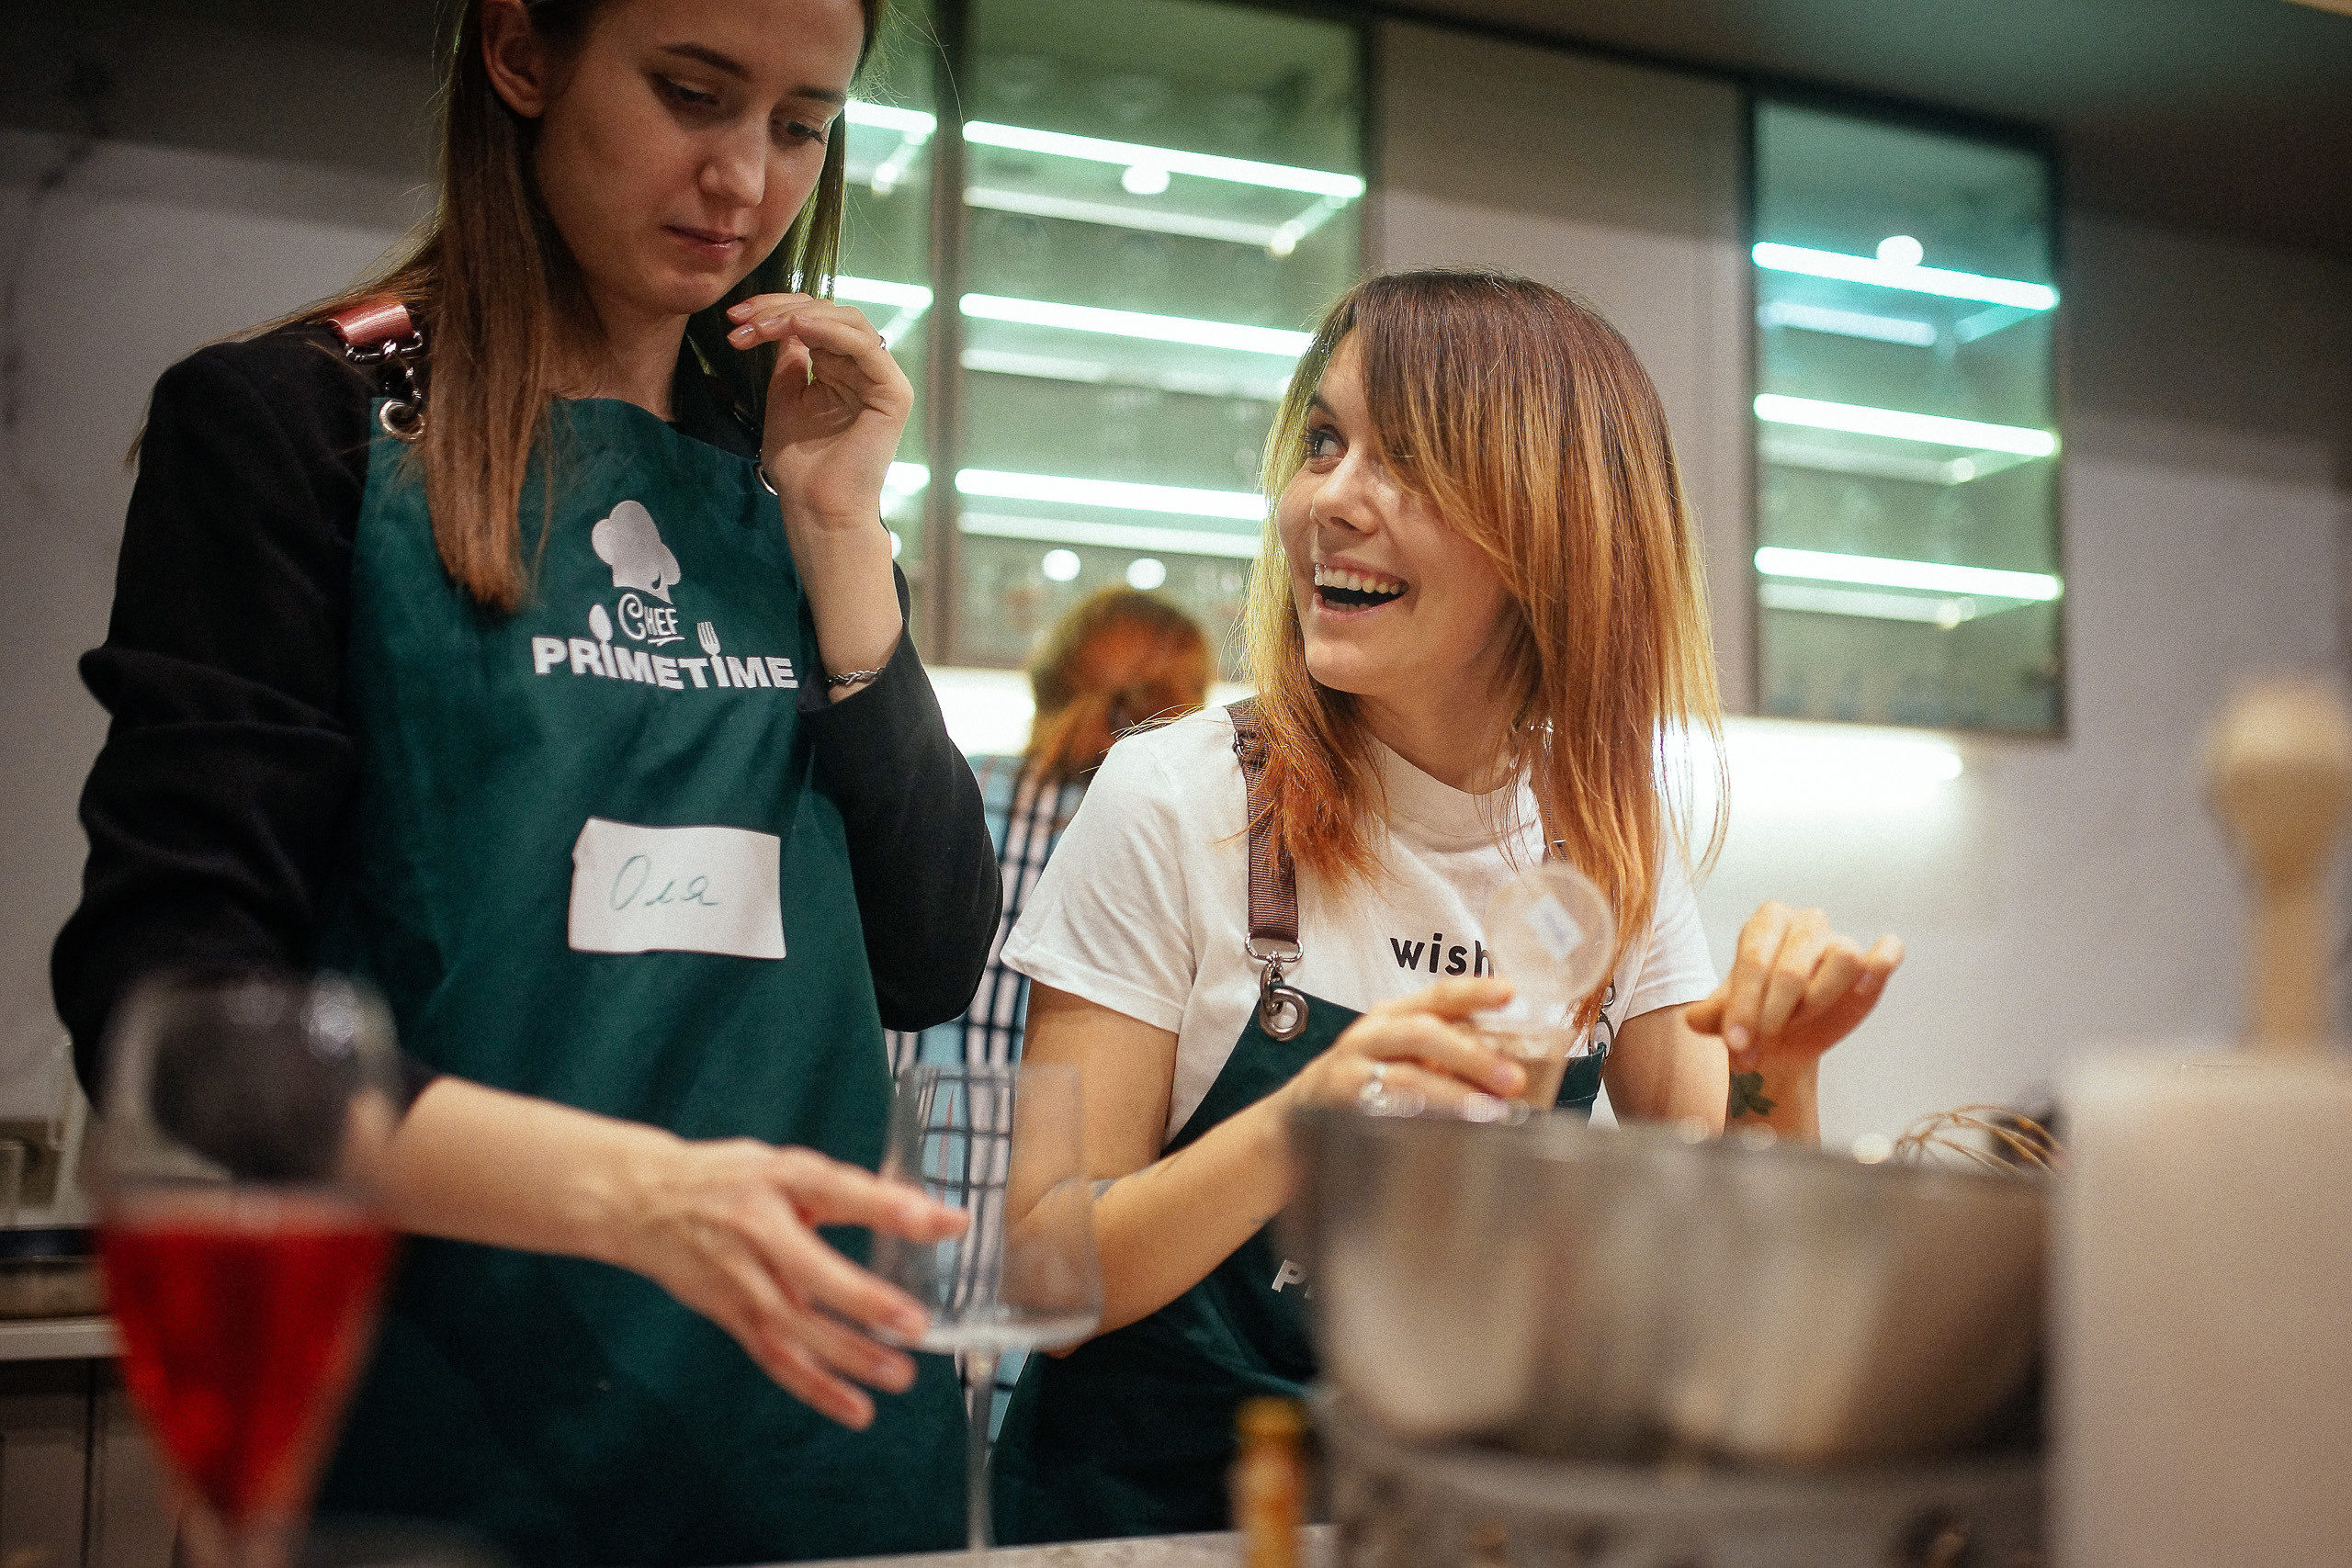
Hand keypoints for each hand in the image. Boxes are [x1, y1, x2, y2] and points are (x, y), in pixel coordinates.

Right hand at [608, 1135, 964, 1428]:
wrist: (643, 1200)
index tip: (947, 1224)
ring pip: (793, 1325)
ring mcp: (739, 1277)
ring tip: (898, 1376)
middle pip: (811, 1270)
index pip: (841, 1191)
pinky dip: (815, 1387)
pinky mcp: (729, 1314)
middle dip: (865, 1301)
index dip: (893, 1208)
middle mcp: (756, 1228)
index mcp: (778, 1177)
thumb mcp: (784, 1165)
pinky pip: (774, 1357)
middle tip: (916, 1324)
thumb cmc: (728, 1179)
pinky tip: (856, 1409)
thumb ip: (844, 1190)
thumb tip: (920, 1212)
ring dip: (846, 1356)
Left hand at [727, 295, 910, 532]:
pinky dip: (829, 330)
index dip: (773, 310)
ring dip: (798, 315)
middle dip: (779, 308)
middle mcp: (864, 369)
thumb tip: (783, 322)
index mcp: (840, 370)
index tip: (733, 319)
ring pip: (847, 321)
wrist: (817, 508)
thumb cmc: (800, 467)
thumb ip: (788, 360)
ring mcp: (882, 379)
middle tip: (740, 319)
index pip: (813, 320)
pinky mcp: (893, 393)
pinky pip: (864, 347)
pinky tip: (796, 327)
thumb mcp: (783, 399)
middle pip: (829, 312)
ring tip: (762, 325)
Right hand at [1277, 977, 1526, 1113]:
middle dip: (1473, 1056)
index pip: (1437, 996)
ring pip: (1405, 1077)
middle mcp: (1369, 1036)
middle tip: (1514, 1080)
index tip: (1510, 992)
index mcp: (1391, 1017)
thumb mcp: (1397, 1059)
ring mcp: (1349, 1071)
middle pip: (1423, 1033)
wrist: (1291, 1123)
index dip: (1474, 991)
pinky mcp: (1336, 1108)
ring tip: (1490, 1116)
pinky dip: (1417, 1125)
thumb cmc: (1360, 1087)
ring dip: (1453, 1097)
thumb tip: (1515, 1078)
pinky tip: (1444, 1139)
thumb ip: (1443, 1059)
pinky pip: (1381, 1113)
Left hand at [1684, 901, 1901, 1072]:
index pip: (1755, 961)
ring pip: (1842, 959)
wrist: (1779, 1037)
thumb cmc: (1751, 1014)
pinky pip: (1888, 952)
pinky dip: (1883, 962)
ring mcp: (1840, 941)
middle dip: (1773, 1015)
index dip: (1745, 1007)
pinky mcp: (1871, 964)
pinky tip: (1864, 984)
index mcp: (1766, 921)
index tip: (1737, 1045)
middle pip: (1794, 967)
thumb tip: (1695, 1020)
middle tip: (1759, 1049)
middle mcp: (1806, 922)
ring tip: (1799, 1023)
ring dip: (1818, 1001)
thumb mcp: (1724, 1014)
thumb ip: (1712, 1014)